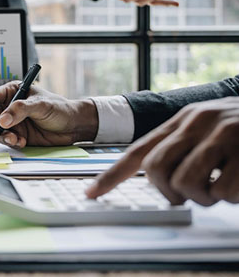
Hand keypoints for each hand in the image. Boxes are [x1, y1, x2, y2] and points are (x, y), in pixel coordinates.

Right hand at [0, 81, 97, 147]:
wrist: (73, 126)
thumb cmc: (59, 108)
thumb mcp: (41, 105)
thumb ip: (21, 110)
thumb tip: (2, 120)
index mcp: (12, 92)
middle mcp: (9, 107)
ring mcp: (12, 122)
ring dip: (1, 136)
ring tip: (14, 138)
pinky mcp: (17, 135)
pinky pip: (6, 140)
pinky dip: (11, 142)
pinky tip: (21, 142)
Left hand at [86, 97, 238, 205]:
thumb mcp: (207, 131)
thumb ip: (180, 148)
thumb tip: (155, 177)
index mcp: (183, 121)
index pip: (138, 151)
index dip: (113, 176)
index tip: (92, 193)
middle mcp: (198, 123)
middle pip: (156, 170)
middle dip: (169, 192)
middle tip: (189, 195)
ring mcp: (223, 134)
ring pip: (186, 184)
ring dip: (203, 197)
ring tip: (220, 187)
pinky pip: (224, 191)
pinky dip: (233, 196)